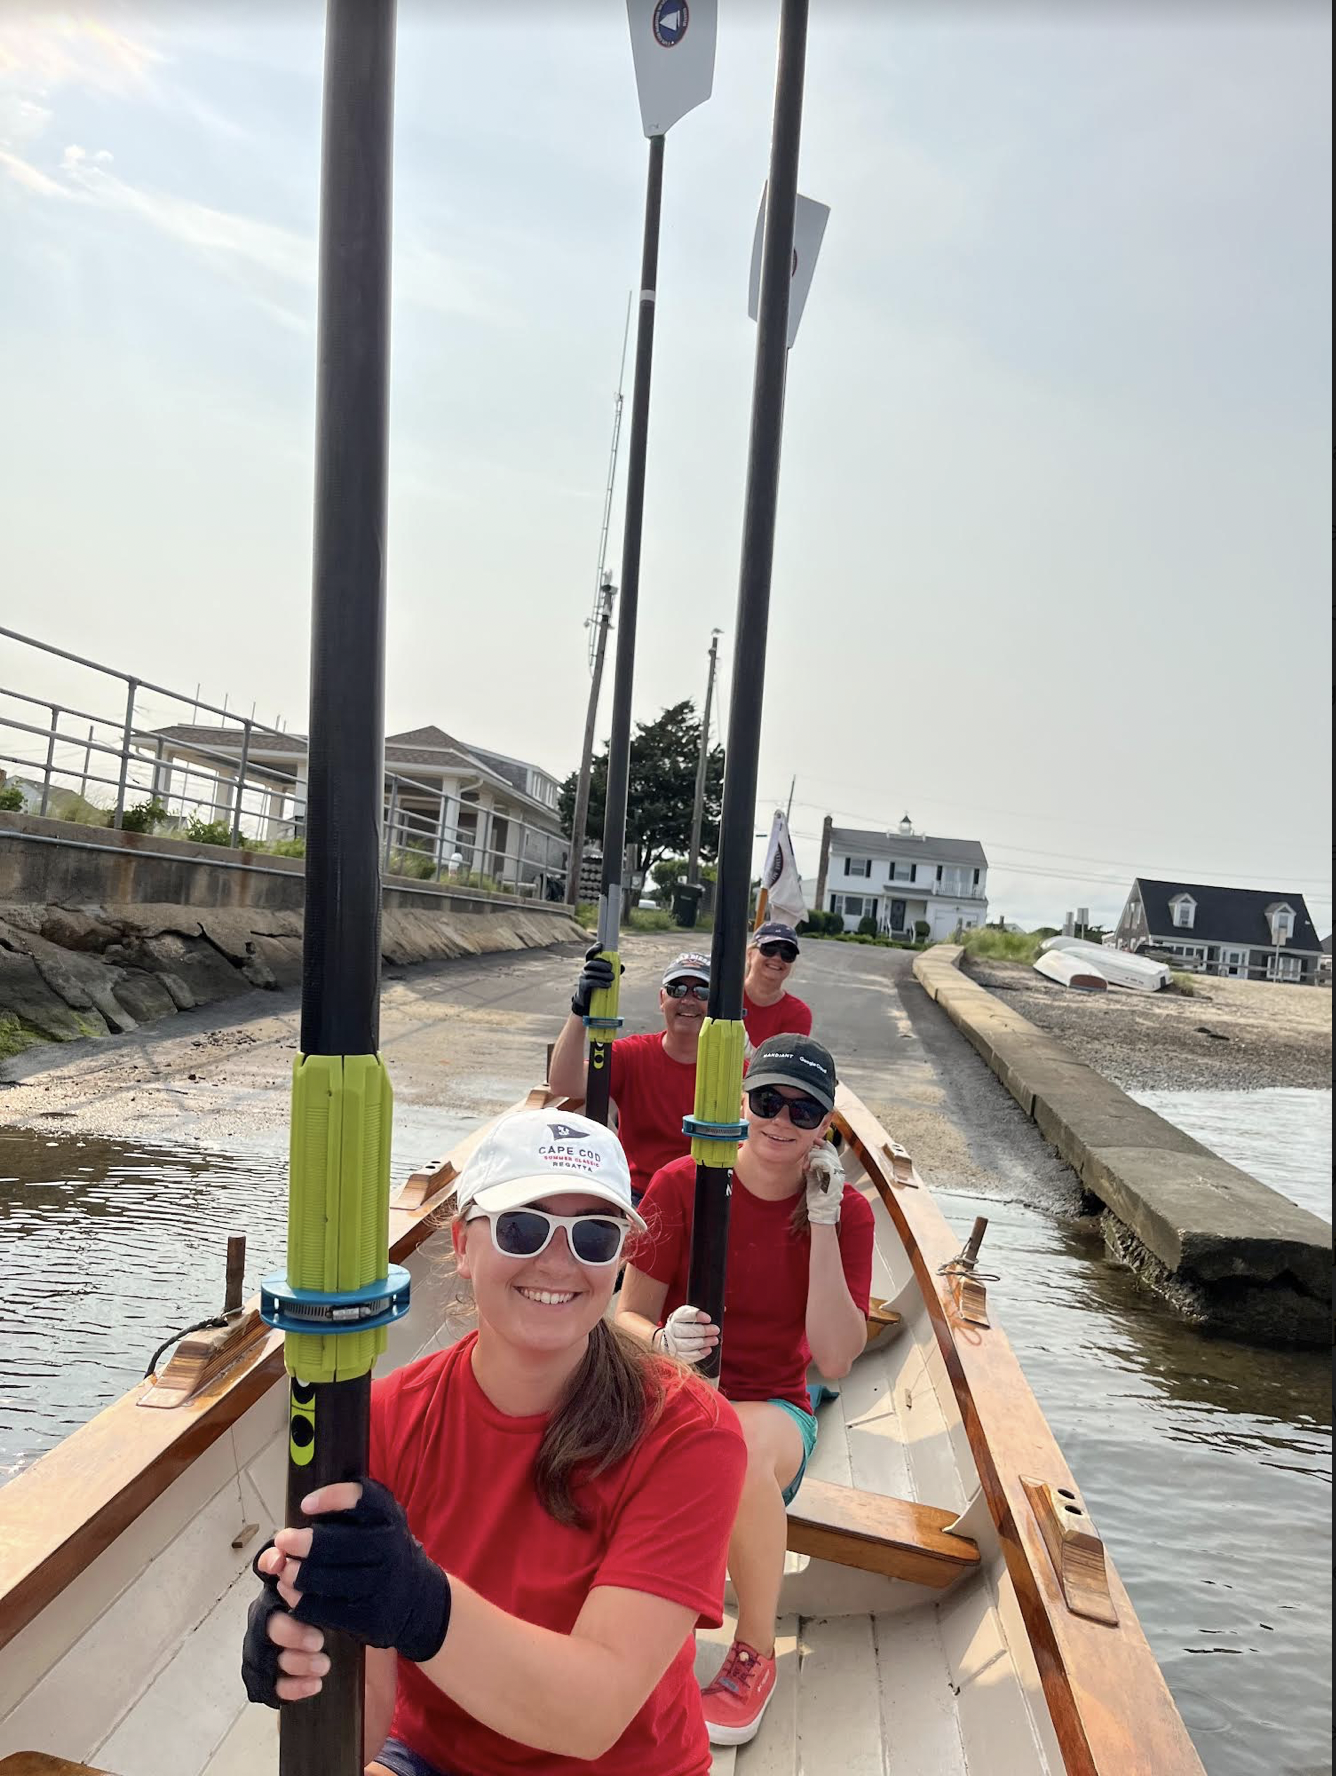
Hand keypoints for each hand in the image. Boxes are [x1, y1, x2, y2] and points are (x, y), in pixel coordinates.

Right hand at [242, 1542, 329, 1706]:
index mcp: (284, 1586)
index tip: (282, 1568)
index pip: (269, 1572)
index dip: (271, 1566)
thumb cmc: (340, 1600)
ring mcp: (269, 1646)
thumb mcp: (342, 1576)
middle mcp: (270, 1615)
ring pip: (266, 1657)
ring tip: (323, 1664)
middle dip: (290, 1632)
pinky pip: (272, 1686)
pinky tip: (314, 1684)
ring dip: (295, 1661)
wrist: (354, 1633)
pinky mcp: (275, 1675)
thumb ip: (330, 1552)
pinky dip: (292, 1686)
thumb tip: (308, 1542)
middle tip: (318, 1639)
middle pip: (266, 1624)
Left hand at [262, 1479, 450, 1663]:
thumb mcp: (377, 1524)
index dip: (333, 1498)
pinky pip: (329, 1610)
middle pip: (343, 1544)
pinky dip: (303, 1602)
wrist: (415, 1596)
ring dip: (300, 1575)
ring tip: (283, 1570)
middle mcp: (390, 1548)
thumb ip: (341, 1518)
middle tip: (282, 1541)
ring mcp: (382, 1584)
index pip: (365, 1499)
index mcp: (389, 1517)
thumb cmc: (382, 1551)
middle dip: (306, 1543)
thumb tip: (289, 1529)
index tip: (305, 1505)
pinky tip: (290, 1592)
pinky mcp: (371, 1616)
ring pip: (333, 1580)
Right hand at [571, 945, 620, 1016]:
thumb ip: (612, 971)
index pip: (589, 954)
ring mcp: (582, 977)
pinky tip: (608, 985)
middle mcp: (584, 969)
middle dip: (601, 964)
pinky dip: (600, 983)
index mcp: (589, 965)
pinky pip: (591, 982)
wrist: (587, 1001)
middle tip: (611, 968)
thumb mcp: (604, 977)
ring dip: (603, 975)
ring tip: (612, 978)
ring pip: (592, 973)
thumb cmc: (597, 986)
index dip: (594, 949)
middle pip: (591, 963)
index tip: (600, 945)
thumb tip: (622, 967)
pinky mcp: (583, 986)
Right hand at [653, 1304, 718, 1366]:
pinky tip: (707, 1350)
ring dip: (702, 1343)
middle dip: (703, 1330)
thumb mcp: (690, 1317)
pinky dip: (698, 1354)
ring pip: (686, 1344)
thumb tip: (722, 1309)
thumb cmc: (684, 1326)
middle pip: (686, 1330)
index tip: (708, 1318)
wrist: (667, 1340)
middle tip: (715, 1330)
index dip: (696, 1316)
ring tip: (714, 1340)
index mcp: (676, 1317)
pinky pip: (686, 1356)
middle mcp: (671, 1329)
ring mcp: (671, 1344)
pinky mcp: (675, 1355)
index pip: (684, 1314)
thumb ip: (703, 1314)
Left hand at [804, 1141, 843, 1226]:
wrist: (821, 1211)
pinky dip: (814, 1163)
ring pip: (823, 1154)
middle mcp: (838, 1169)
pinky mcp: (833, 1177)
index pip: (831, 1149)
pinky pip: (823, 1162)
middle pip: (828, 1149)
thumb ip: (814, 1166)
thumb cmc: (817, 1197)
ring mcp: (837, 1173)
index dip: (822, 1143)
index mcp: (835, 1169)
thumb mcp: (815, 1177)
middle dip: (814, 1150)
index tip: (812, 1142)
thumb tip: (808, 1154)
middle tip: (806, 1160)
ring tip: (806, 1167)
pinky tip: (809, 1169)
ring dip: (812, 1158)